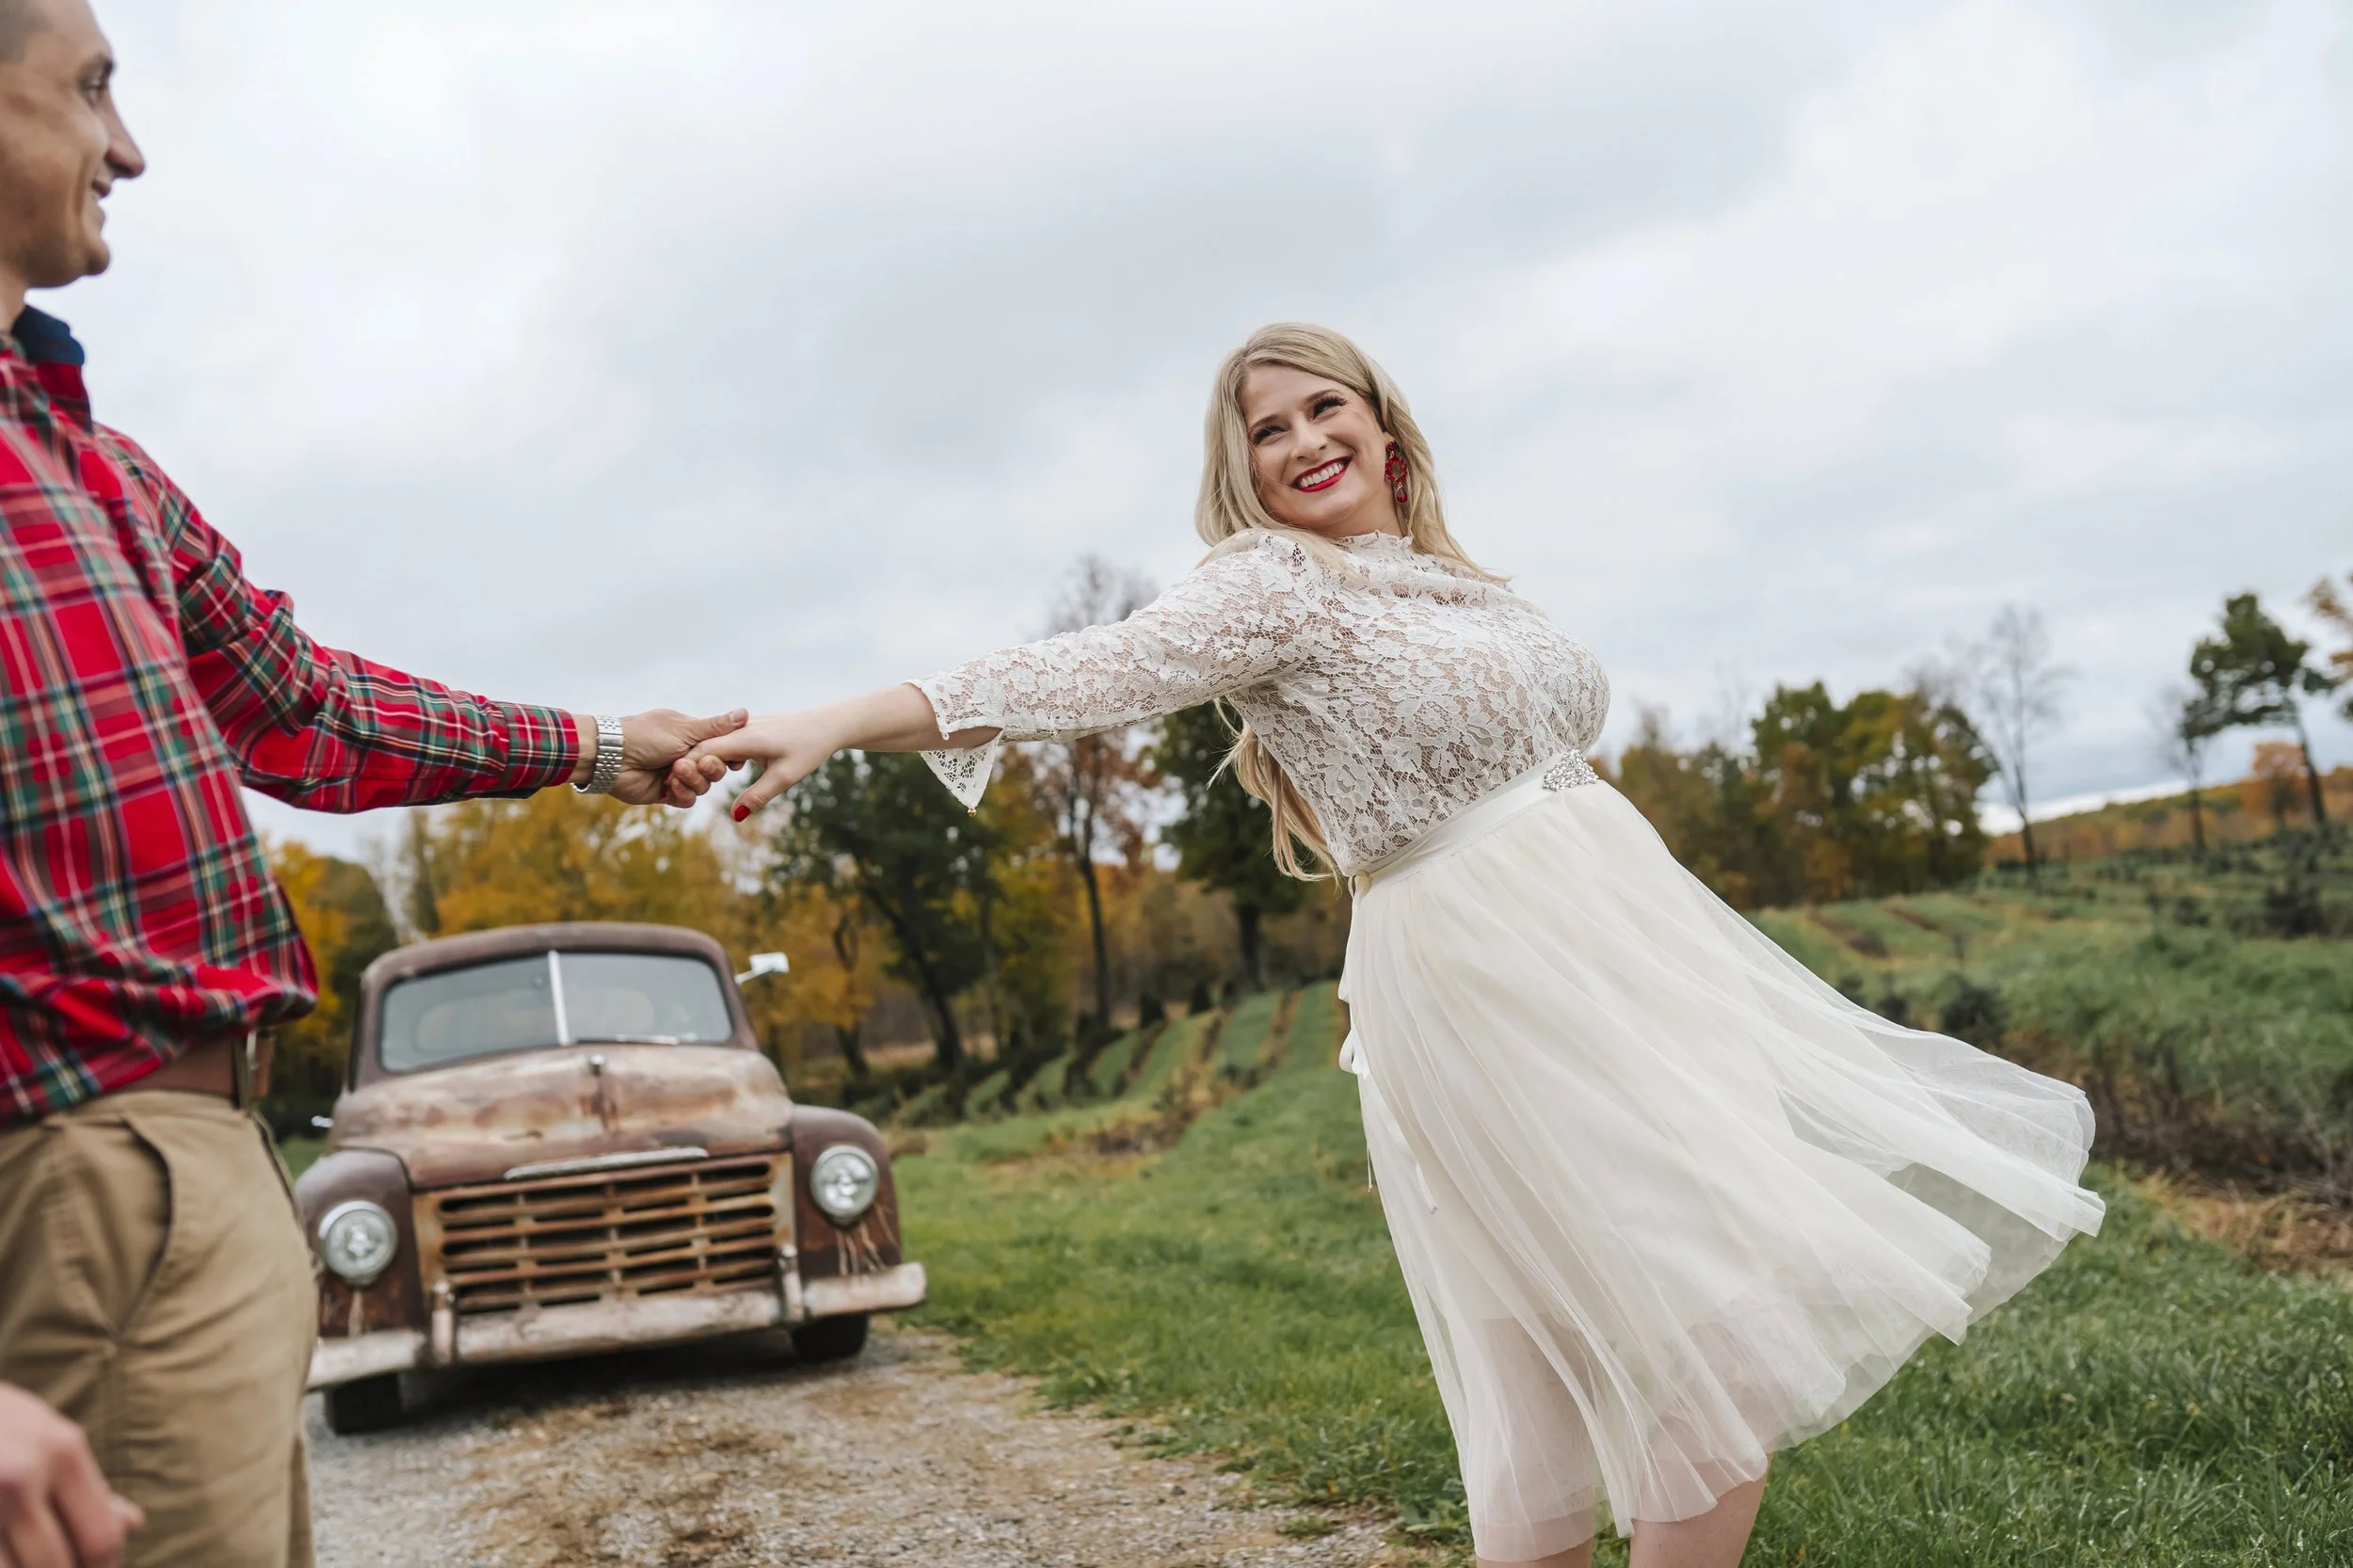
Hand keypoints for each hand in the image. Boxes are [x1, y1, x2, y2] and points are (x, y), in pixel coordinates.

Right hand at [0, 1383, 141, 1567]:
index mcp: (62, 1452)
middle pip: (57, 1566)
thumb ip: (89, 1487)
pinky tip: (5, 1554)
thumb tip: (132, 1525)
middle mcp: (19, 1475)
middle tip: (46, 1560)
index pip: (100, 1540)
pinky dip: (1, 1561)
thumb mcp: (48, 1439)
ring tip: (22, 1556)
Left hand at [573, 709, 748, 806]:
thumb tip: (745, 713)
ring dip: (693, 780)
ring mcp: (676, 774)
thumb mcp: (685, 729)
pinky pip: (688, 799)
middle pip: (715, 769)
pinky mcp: (666, 793)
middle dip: (710, 768)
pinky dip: (683, 794)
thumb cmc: (645, 735)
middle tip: (697, 762)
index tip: (735, 760)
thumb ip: (716, 727)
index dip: (728, 755)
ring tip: (675, 772)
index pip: (720, 747)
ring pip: (703, 786)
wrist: (612, 756)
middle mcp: (686, 755)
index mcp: (690, 735)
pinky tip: (671, 787)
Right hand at [673, 709, 846, 820]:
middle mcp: (740, 728)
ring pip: (713, 741)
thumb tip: (735, 816)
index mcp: (745, 738)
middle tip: (674, 787)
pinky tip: (709, 769)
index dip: (686, 767)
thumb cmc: (809, 749)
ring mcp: (744, 726)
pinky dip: (714, 753)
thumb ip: (758, 796)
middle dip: (688, 765)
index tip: (674, 785)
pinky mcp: (750, 727)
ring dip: (700, 759)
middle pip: (703, 745)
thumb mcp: (786, 777)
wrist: (828, 724)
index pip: (703, 751)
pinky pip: (724, 739)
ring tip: (687, 781)